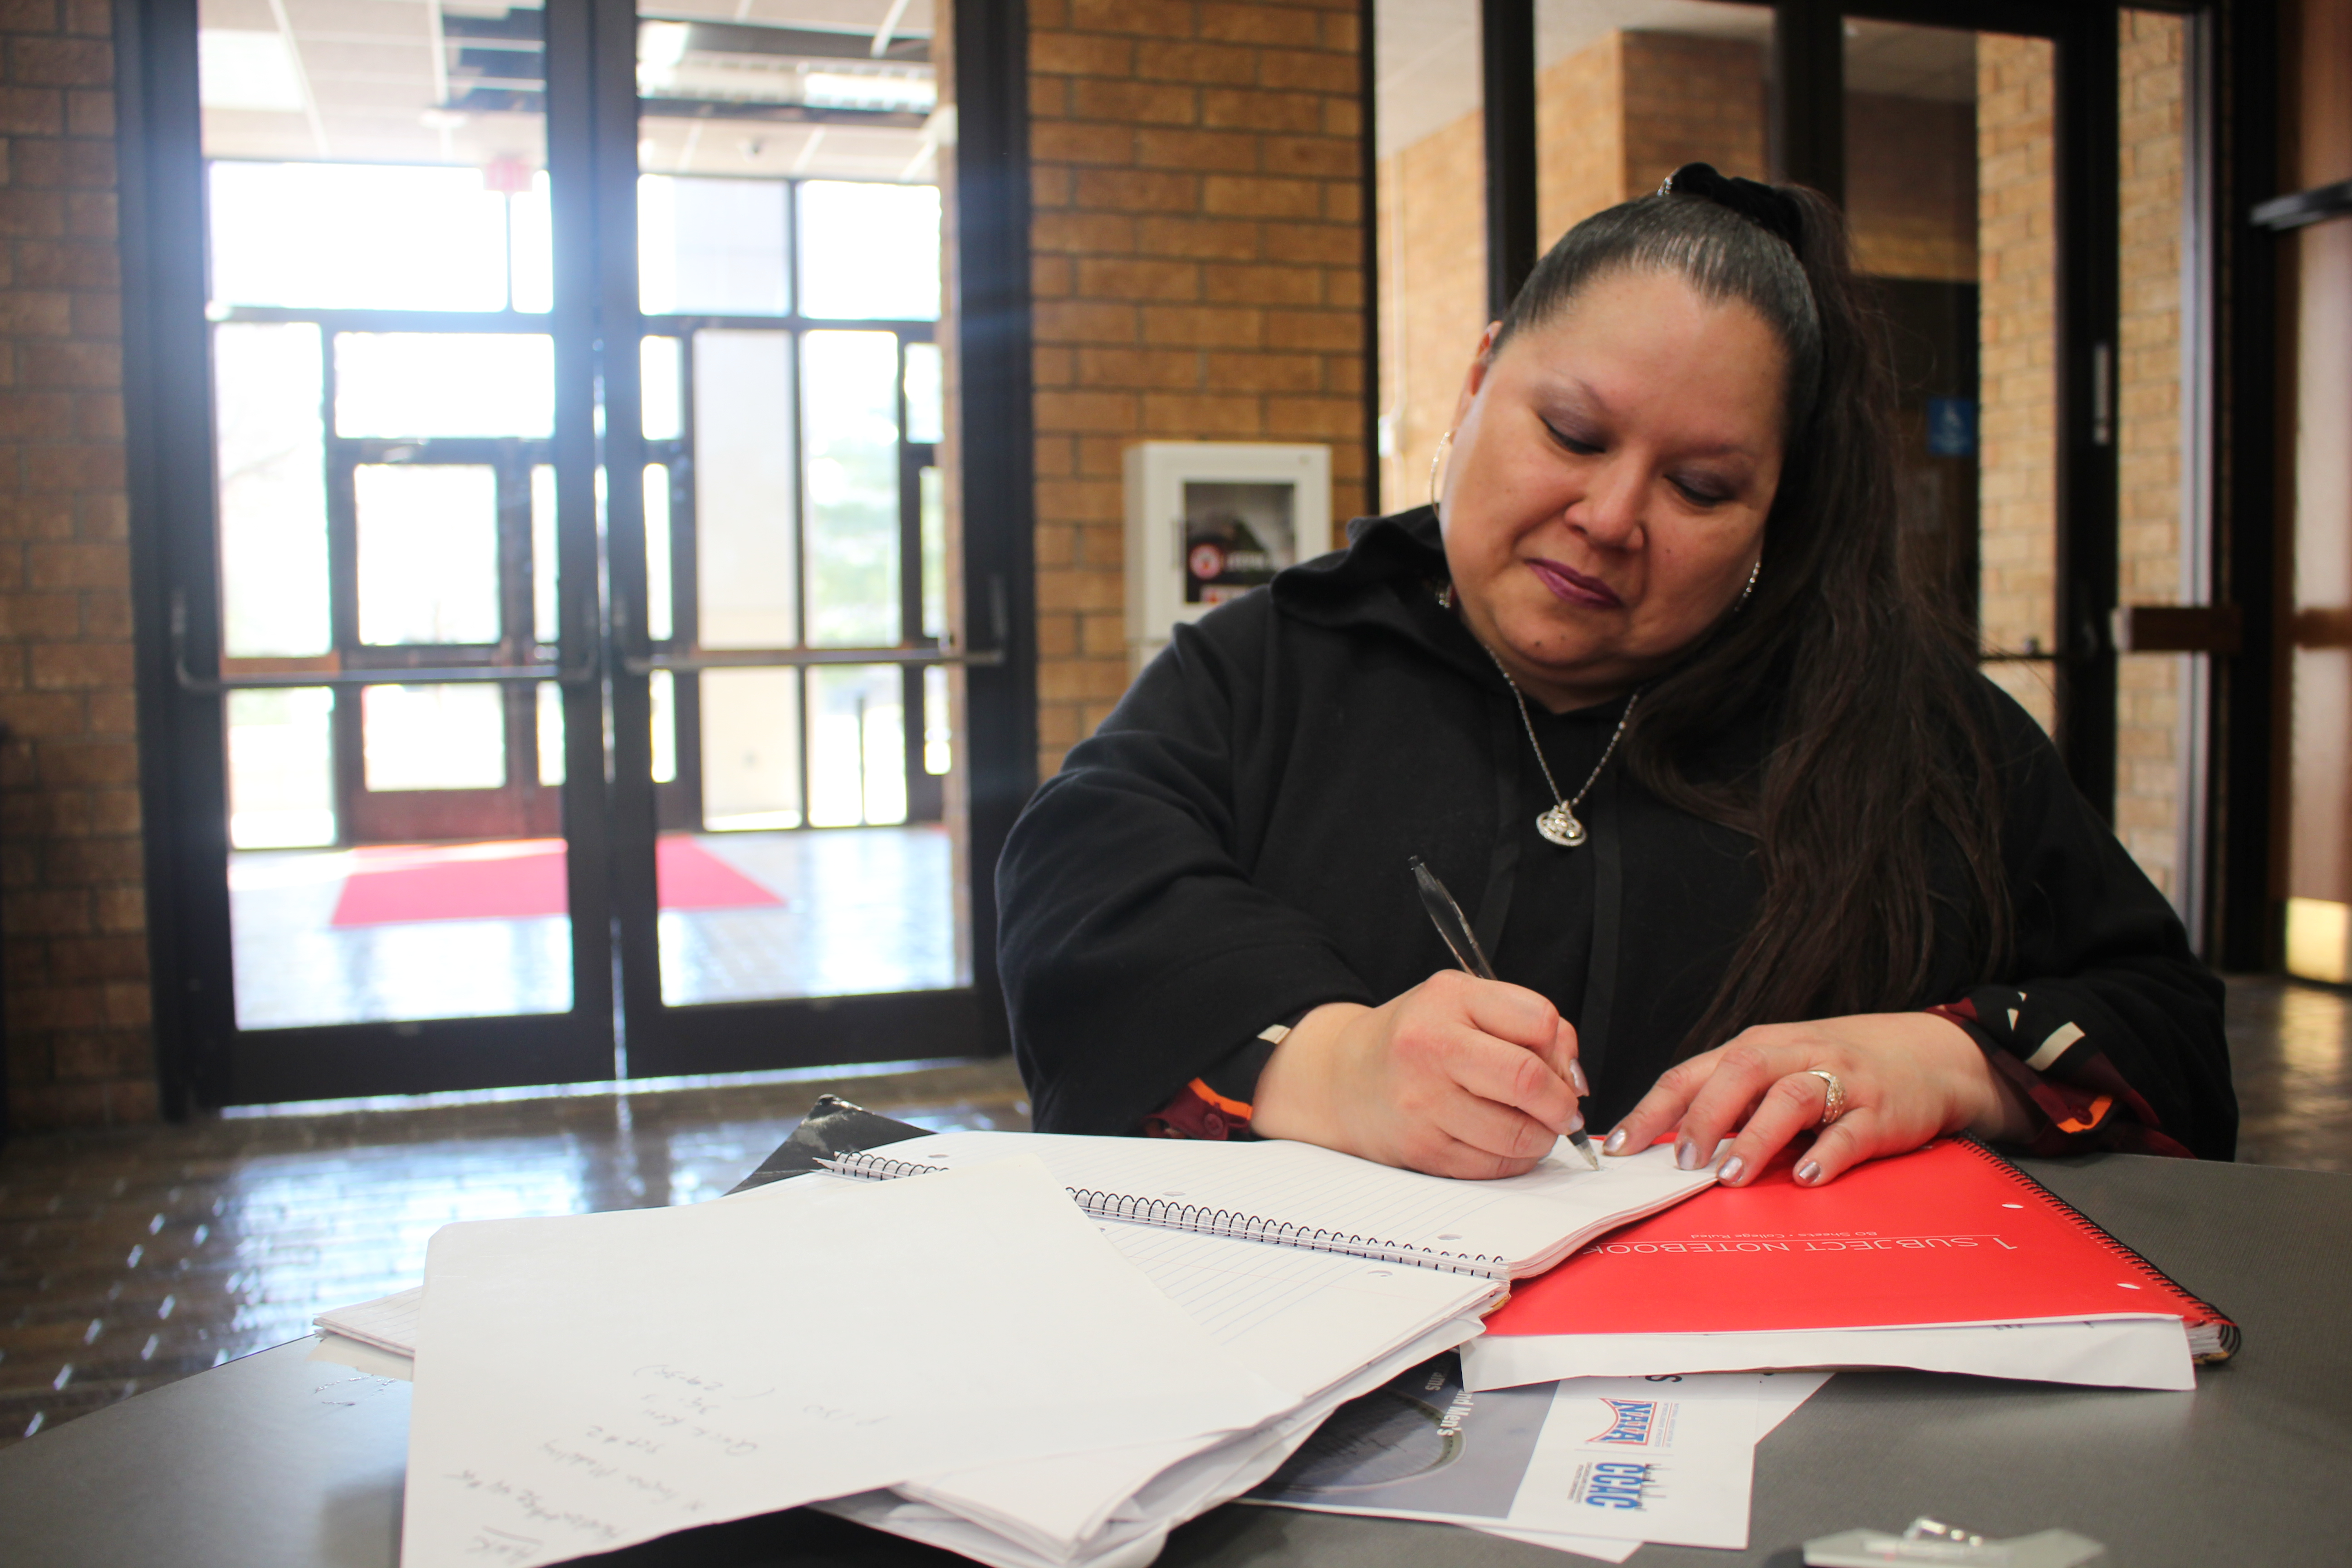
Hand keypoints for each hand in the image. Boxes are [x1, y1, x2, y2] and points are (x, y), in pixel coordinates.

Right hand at [1250, 971, 1587, 1178]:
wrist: (1344, 1079)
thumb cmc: (1418, 1038)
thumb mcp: (1463, 1002)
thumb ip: (1524, 1022)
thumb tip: (1574, 1079)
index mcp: (1449, 999)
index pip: (1540, 1021)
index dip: (1564, 1051)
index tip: (1561, 1067)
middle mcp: (1430, 1047)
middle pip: (1528, 1080)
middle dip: (1561, 1103)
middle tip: (1564, 1110)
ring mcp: (1422, 1103)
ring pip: (1516, 1133)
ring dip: (1542, 1137)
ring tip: (1533, 1127)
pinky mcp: (1422, 1150)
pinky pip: (1493, 1166)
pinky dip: (1513, 1160)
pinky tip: (1503, 1143)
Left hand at [1602, 1012, 2035, 1186]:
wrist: (1928, 1056)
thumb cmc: (1837, 1068)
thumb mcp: (1777, 1071)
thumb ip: (1729, 1101)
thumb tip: (1668, 1145)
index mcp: (1757, 1047)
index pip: (1692, 1074)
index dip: (1653, 1110)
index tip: (1621, 1147)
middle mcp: (1794, 1055)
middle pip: (1740, 1074)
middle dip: (1704, 1118)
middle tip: (1682, 1163)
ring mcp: (1840, 1080)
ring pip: (1791, 1098)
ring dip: (1756, 1138)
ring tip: (1731, 1176)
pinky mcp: (1881, 1111)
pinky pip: (1851, 1131)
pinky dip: (1827, 1153)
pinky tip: (1808, 1177)